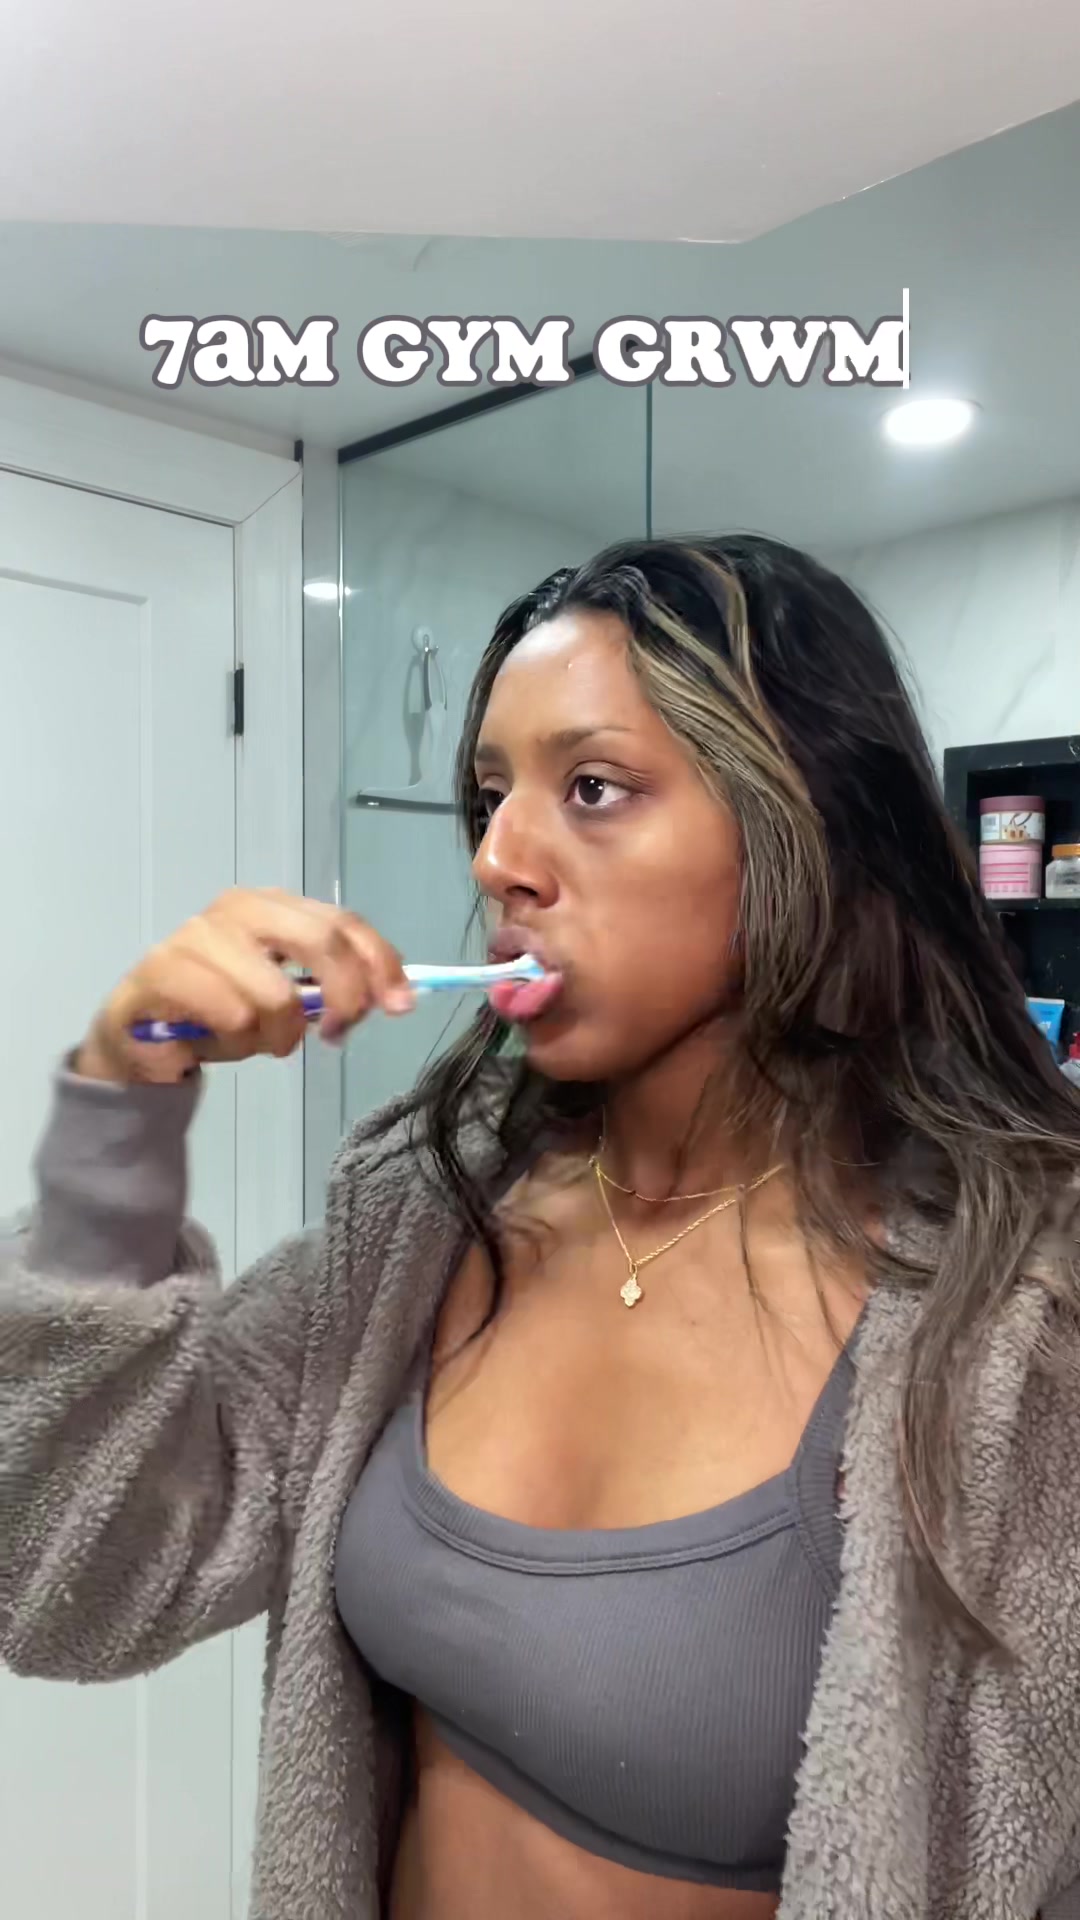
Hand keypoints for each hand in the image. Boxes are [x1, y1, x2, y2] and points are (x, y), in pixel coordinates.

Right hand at [74, 889, 415, 1084]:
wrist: (144, 1041)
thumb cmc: (222, 1014)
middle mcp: (238, 908)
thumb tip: (394, 996)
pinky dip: (236, 1040)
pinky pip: (232, 1015)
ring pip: (276, 995)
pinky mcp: (163, 969)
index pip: (344, 922)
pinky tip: (214, 1039)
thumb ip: (334, 989)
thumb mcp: (291, 1000)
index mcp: (275, 906)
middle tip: (334, 1035)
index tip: (401, 1005)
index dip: (380, 962)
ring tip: (253, 1040)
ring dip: (276, 1036)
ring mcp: (197, 935)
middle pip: (321, 941)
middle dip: (343, 998)